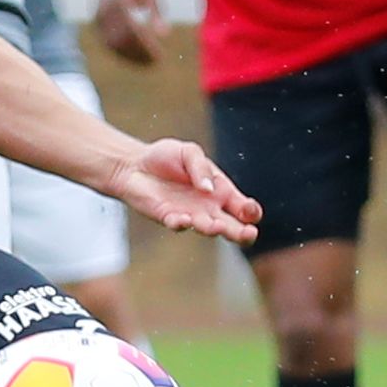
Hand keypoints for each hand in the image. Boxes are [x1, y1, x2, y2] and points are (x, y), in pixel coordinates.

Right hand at [90, 0, 165, 66]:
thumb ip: (156, 11)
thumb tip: (165, 34)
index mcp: (121, 1)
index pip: (135, 33)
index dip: (147, 48)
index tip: (160, 56)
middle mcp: (106, 11)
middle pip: (122, 43)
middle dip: (139, 56)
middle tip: (155, 63)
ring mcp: (99, 15)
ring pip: (112, 45)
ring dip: (129, 57)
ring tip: (146, 63)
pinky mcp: (96, 19)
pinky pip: (107, 41)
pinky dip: (120, 51)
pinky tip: (134, 54)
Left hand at [104, 138, 259, 243]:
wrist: (134, 165)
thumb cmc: (166, 157)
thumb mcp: (189, 152)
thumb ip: (200, 168)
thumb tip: (209, 189)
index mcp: (221, 191)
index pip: (244, 208)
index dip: (251, 212)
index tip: (248, 210)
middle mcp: (209, 208)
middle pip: (233, 227)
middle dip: (243, 233)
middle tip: (248, 234)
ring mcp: (190, 215)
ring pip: (208, 229)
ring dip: (213, 229)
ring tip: (215, 226)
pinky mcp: (168, 218)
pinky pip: (178, 225)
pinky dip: (182, 224)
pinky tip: (184, 220)